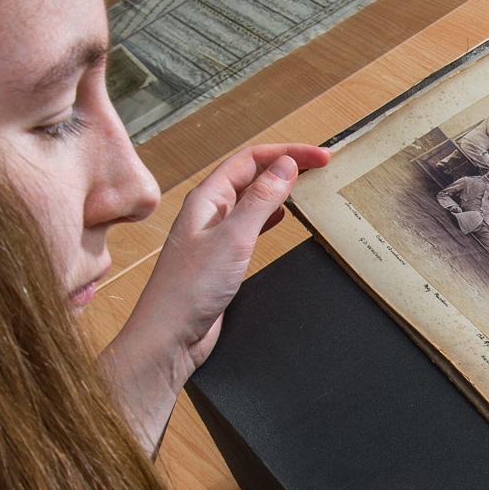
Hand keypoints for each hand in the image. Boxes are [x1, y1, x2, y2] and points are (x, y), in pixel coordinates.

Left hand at [99, 143, 329, 453]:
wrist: (168, 337)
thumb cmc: (188, 291)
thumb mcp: (233, 238)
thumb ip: (260, 200)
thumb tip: (285, 166)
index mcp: (206, 199)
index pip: (251, 159)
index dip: (287, 152)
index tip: (320, 156)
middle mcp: (208, 212)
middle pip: (251, 174)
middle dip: (285, 165)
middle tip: (321, 165)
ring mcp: (213, 235)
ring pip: (251, 198)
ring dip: (279, 188)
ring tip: (306, 185)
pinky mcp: (220, 258)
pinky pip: (249, 224)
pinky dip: (270, 215)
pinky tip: (281, 217)